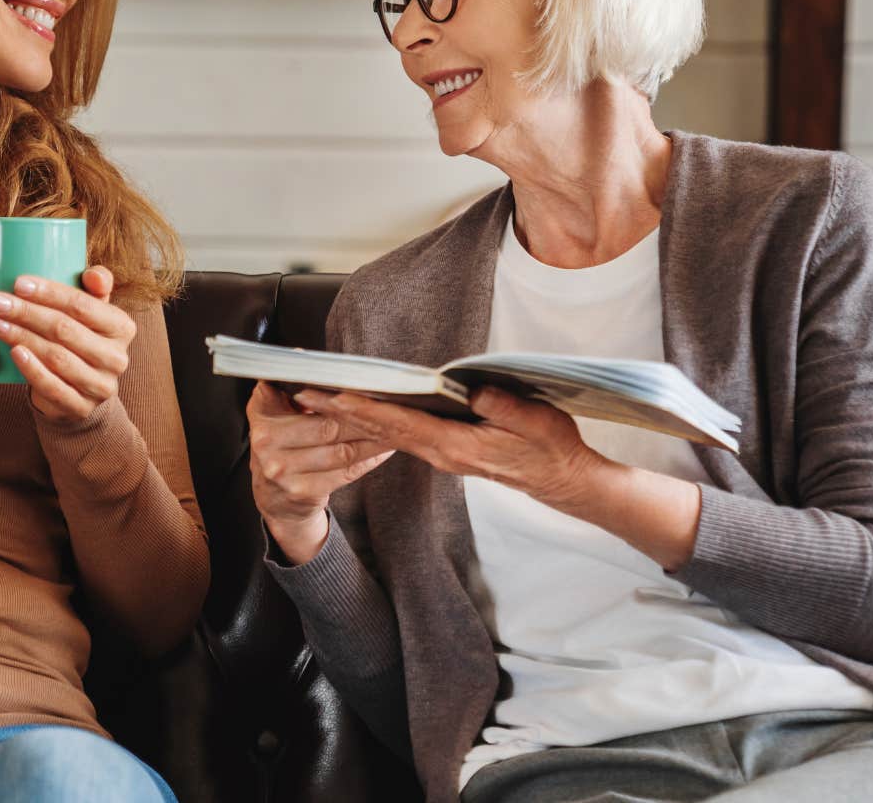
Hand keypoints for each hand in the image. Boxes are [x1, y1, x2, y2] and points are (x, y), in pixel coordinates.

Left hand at [0, 265, 137, 424]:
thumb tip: (94, 275)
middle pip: (65, 329)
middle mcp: (117, 357)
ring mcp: (101, 385)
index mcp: (122, 327)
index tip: (18, 283)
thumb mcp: (92, 311)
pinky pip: (53, 386)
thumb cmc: (80, 340)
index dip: (49, 293)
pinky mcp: (81, 407)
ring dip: (21, 337)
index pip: (83, 305)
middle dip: (27, 313)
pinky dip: (31, 368)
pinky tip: (13, 351)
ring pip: (56, 356)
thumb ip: (96, 287)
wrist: (80, 391)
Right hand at [246, 382, 394, 563]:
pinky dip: (369, 460)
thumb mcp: (274, 410)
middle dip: (363, 419)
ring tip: (393, 428)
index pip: (304, 396)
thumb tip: (305, 355)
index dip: (335, 393)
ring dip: (373, 440)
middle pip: (328, 426)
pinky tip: (384, 449)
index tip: (361, 386)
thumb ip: (290, 384)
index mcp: (262, 412)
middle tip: (390, 409)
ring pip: (341, 450)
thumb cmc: (282, 444)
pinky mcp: (301, 491)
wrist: (274, 497)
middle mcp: (266, 441)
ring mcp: (282, 470)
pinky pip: (346, 472)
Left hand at [292, 386, 608, 511]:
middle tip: (307, 394)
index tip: (334, 395)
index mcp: (457, 447)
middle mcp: (443, 454)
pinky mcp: (449, 453)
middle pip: (384, 431)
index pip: (401, 426)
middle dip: (343, 412)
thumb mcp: (535, 421)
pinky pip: (404, 437)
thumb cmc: (552, 450)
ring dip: (355, 417)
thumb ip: (502, 406)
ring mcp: (444, 456)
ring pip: (389, 434)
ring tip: (321, 399)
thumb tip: (470, 390)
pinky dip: (378, 423)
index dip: (366, 409)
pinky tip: (363, 412)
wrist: (565, 482)